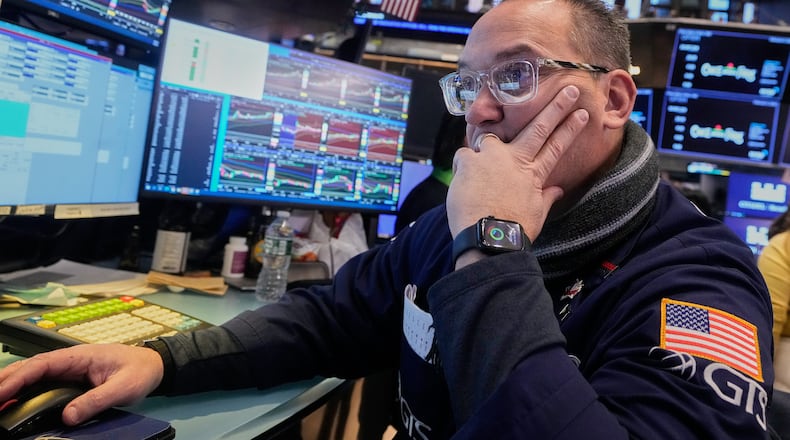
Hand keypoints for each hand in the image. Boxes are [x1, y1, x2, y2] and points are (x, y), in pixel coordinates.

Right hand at [0, 343, 163, 424]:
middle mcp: (70, 360)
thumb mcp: (122, 387)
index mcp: (79, 356)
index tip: (0, 393)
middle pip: (30, 367)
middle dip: (6, 381)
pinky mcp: (71, 377)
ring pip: (33, 374)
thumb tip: (69, 416)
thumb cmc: (139, 371)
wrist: (153, 365)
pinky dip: (24, 391)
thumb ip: (96, 400)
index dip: (17, 378)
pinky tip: (13, 402)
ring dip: (12, 385)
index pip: (41, 364)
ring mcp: (69, 368)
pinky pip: (42, 382)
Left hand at [447, 85, 588, 242]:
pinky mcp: (470, 161)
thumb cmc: (514, 230)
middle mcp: (515, 160)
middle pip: (538, 128)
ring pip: (489, 137)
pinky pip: (464, 155)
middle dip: (556, 108)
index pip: (557, 147)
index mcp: (533, 175)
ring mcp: (492, 158)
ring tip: (480, 163)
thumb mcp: (536, 214)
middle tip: (569, 90)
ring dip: (485, 145)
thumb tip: (558, 191)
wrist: (488, 238)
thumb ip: (546, 198)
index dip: (570, 128)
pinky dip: (464, 165)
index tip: (583, 113)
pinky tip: (464, 181)